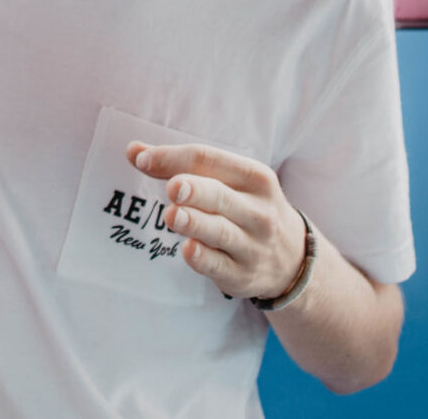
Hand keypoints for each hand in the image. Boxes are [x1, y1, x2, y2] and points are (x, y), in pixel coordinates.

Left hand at [127, 142, 306, 301]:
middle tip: (172, 187)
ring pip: (221, 232)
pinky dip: (203, 258)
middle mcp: (258, 210)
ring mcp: (252, 245)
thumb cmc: (246, 207)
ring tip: (172, 216)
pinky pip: (220, 266)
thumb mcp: (229, 181)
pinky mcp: (243, 275)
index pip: (210, 159)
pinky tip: (188, 249)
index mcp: (255, 177)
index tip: (141, 160)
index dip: (173, 158)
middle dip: (195, 190)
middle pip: (220, 195)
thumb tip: (134, 151)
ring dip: (196, 223)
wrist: (293, 258)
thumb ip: (182, 166)